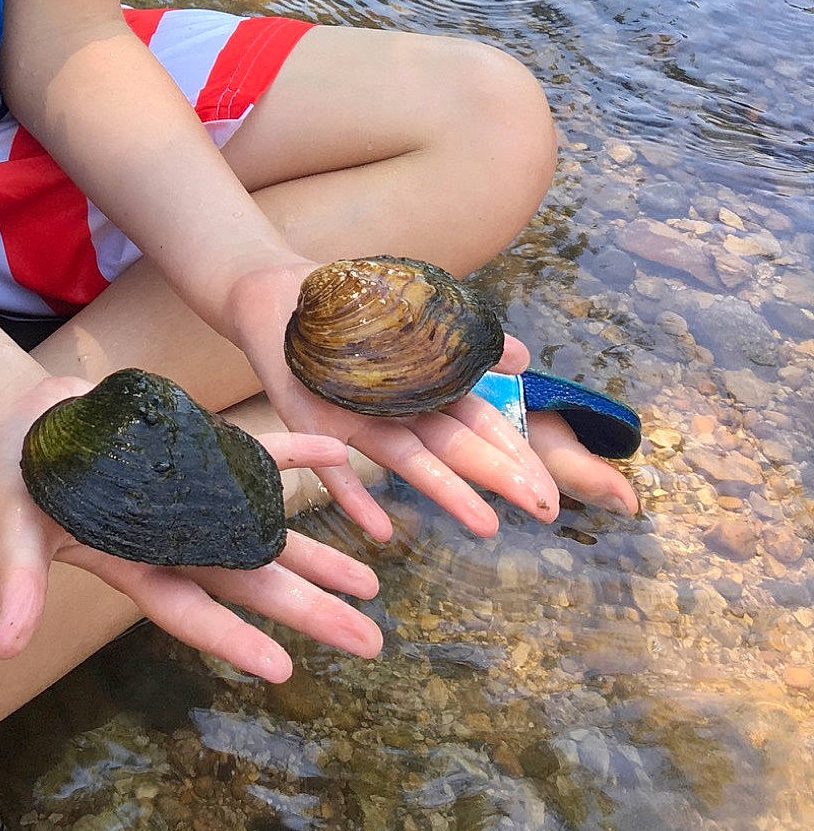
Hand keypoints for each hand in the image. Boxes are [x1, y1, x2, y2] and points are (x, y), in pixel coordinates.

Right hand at [0, 373, 383, 678]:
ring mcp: (190, 498)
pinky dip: (297, 456)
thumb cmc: (13, 474)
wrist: (24, 417)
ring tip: (372, 583)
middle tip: (370, 641)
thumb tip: (3, 646)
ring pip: (264, 532)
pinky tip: (341, 458)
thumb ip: (18, 580)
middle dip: (306, 609)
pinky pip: (257, 455)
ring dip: (317, 553)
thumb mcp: (13, 524)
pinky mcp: (196, 450)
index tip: (283, 669)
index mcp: (131, 562)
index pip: (189, 610)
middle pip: (248, 580)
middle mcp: (173, 538)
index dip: (231, 638)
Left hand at [227, 260, 561, 541]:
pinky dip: (356, 496)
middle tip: (542, 511)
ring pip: (408, 461)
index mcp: (427, 390)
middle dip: (499, 477)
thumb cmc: (356, 316)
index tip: (549, 493)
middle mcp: (398, 415)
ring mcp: (358, 424)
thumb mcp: (418, 322)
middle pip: (455, 446)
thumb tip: (522, 357)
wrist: (281, 300)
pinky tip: (380, 531)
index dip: (516, 455)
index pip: (481, 424)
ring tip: (486, 525)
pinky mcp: (313, 428)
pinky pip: (333, 468)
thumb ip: (468, 346)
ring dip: (447, 493)